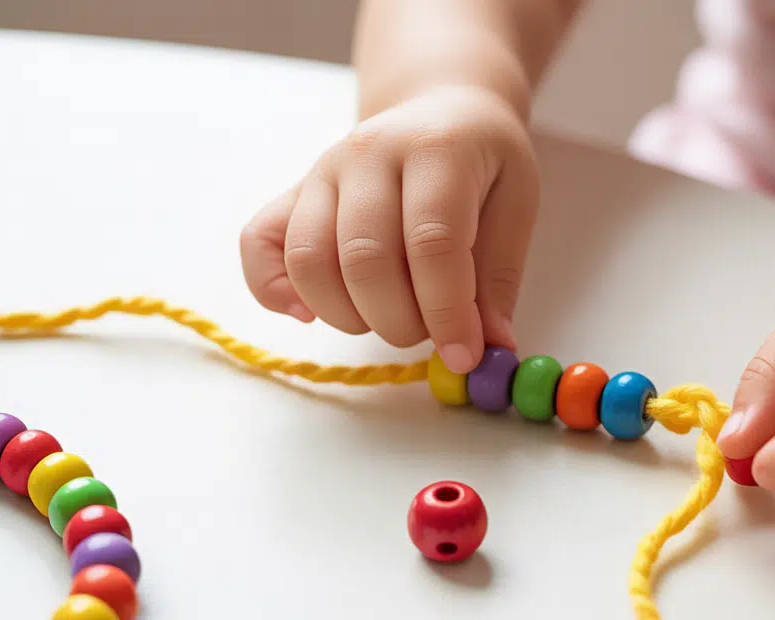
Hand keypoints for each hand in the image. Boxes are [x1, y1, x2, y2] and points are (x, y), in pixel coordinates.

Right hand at [239, 85, 539, 373]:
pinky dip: (275, 291)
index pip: (432, 242)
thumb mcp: (517, 203)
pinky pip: (257, 246)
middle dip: (400, 321)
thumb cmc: (482, 161)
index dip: (446, 311)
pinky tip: (312, 313)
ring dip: (348, 317)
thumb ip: (499, 277)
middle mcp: (367, 153)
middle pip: (364, 259)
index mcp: (434, 148)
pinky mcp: (291, 192)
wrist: (440, 108)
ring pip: (309, 262)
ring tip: (389, 318)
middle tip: (430, 333)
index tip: (465, 356)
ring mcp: (321, 171)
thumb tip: (491, 349)